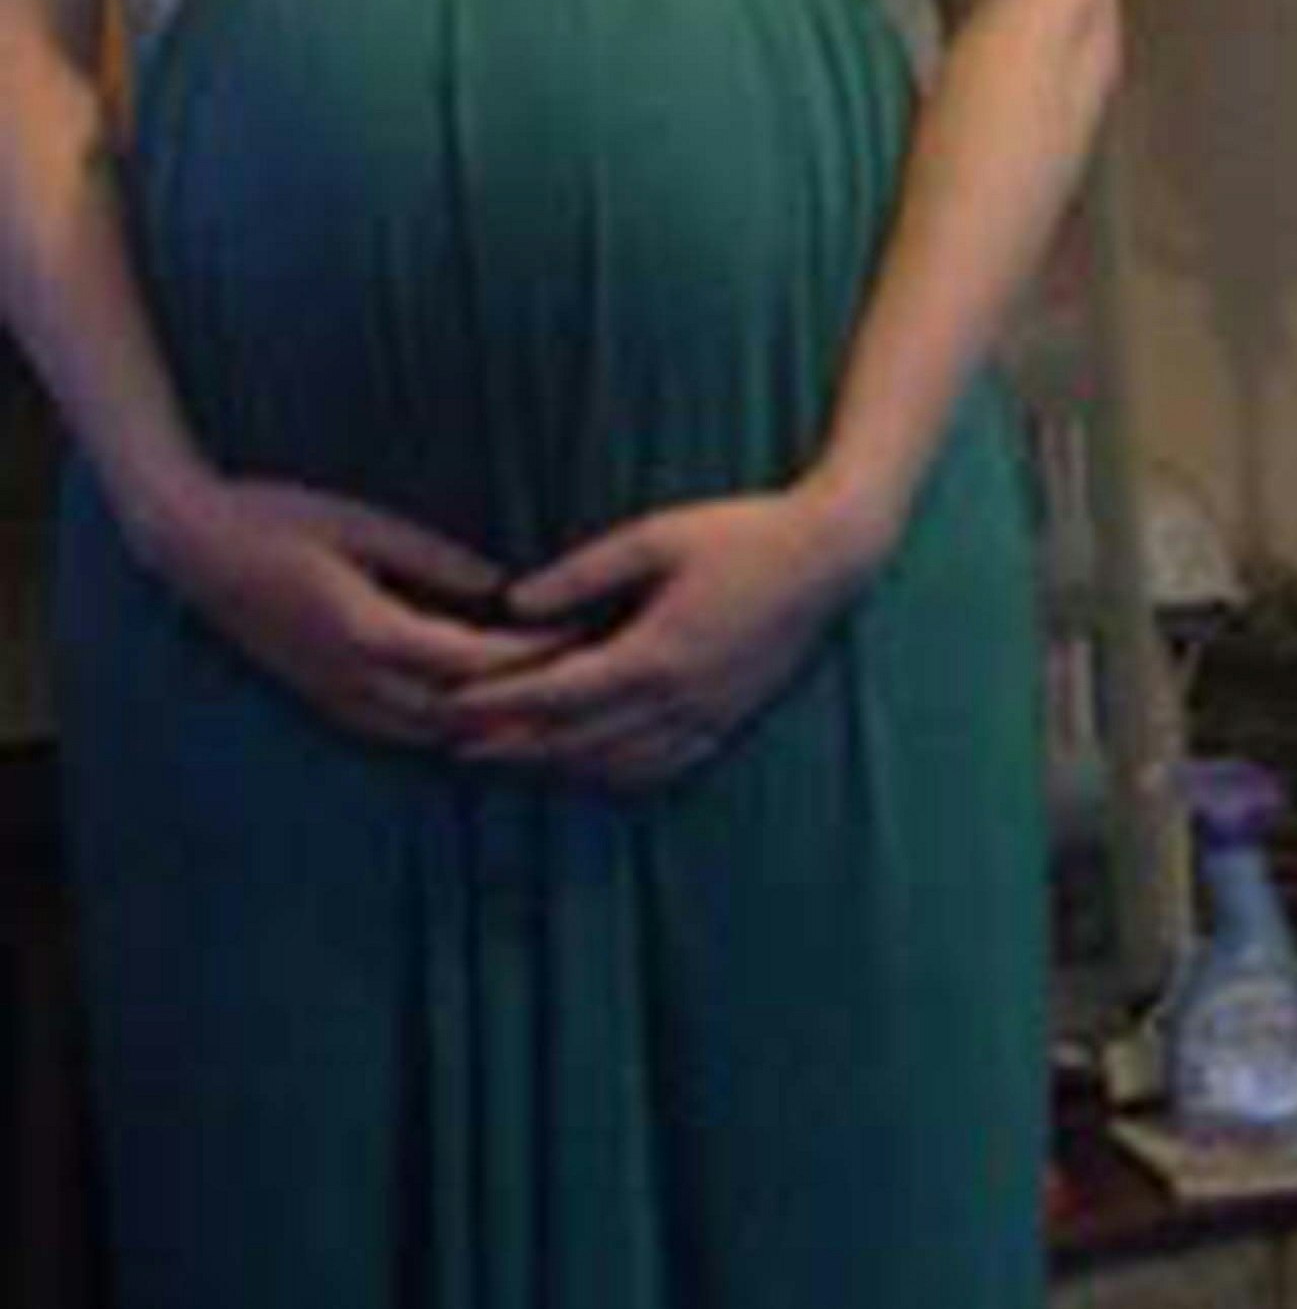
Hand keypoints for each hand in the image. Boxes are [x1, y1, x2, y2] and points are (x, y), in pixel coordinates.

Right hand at [151, 472, 584, 757]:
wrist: (191, 549)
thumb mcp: (361, 523)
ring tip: (545, 706)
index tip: (579, 636)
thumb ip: (433, 559)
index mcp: (368, 632)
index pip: (473, 661)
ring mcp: (336, 699)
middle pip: (462, 713)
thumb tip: (503, 585)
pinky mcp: (325, 701)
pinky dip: (449, 727)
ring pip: (433, 734)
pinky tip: (481, 715)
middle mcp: (354, 681)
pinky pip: (402, 731)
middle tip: (581, 681)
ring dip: (489, 724)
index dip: (531, 655)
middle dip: (524, 702)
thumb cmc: (276, 518)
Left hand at [441, 484, 870, 788]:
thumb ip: (581, 572)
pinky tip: (590, 768)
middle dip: (514, 747)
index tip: (453, 708)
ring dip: (559, 768)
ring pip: (617, 764)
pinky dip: (614, 774)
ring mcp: (708, 717)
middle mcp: (679, 699)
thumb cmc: (742, 533)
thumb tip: (513, 601)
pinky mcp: (728, 721)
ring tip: (511, 760)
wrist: (831, 558)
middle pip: (578, 741)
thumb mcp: (654, 536)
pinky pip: (661, 767)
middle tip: (456, 748)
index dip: (500, 705)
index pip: (558, 694)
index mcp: (656, 653)